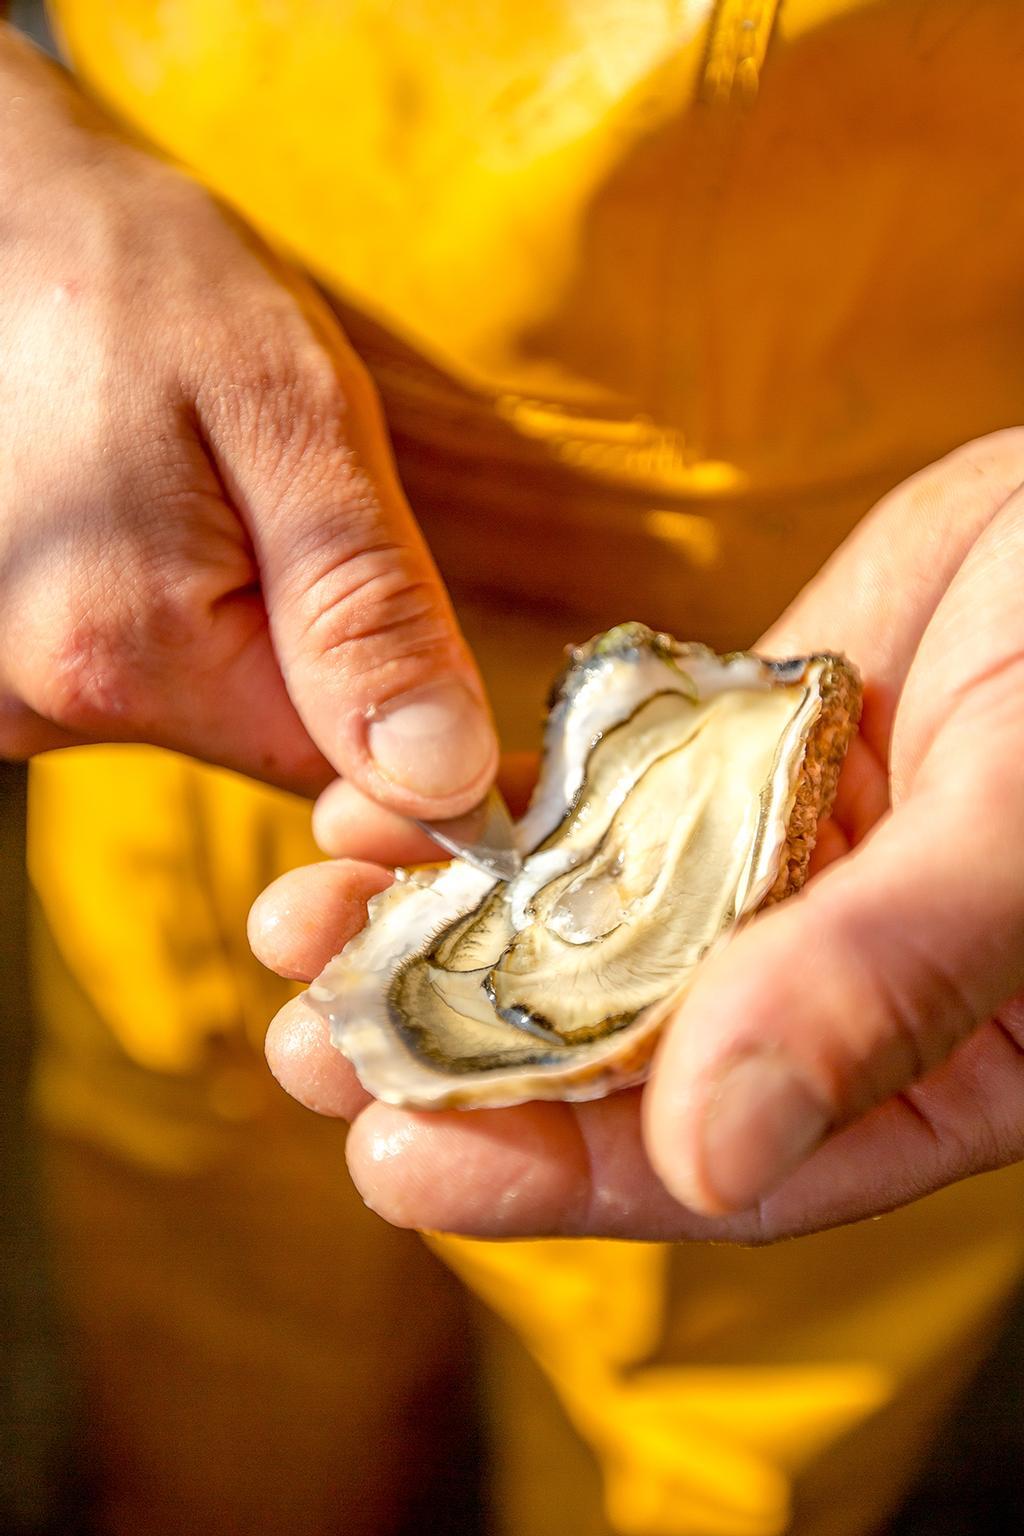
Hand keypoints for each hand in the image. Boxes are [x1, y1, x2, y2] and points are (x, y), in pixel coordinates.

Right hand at [0, 27, 495, 814]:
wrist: (2, 231)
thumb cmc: (143, 286)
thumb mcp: (292, 413)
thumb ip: (368, 608)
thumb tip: (445, 784)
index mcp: (125, 653)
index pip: (342, 778)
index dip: (415, 735)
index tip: (423, 634)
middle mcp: (41, 702)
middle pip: (270, 742)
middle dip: (318, 646)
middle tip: (284, 499)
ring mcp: (5, 691)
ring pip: (208, 706)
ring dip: (246, 621)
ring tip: (204, 490)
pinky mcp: (0, 665)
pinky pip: (147, 673)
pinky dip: (184, 609)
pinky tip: (156, 515)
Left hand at [253, 431, 1023, 1241]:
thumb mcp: (1019, 824)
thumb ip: (878, 980)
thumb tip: (702, 1159)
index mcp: (933, 1066)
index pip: (727, 1165)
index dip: (558, 1178)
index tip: (396, 1162)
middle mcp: (834, 983)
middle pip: (628, 1058)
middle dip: (460, 1056)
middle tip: (307, 1042)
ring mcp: (770, 870)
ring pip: (585, 933)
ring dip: (440, 929)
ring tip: (305, 916)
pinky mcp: (722, 764)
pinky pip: (588, 807)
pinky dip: (487, 814)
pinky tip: (375, 809)